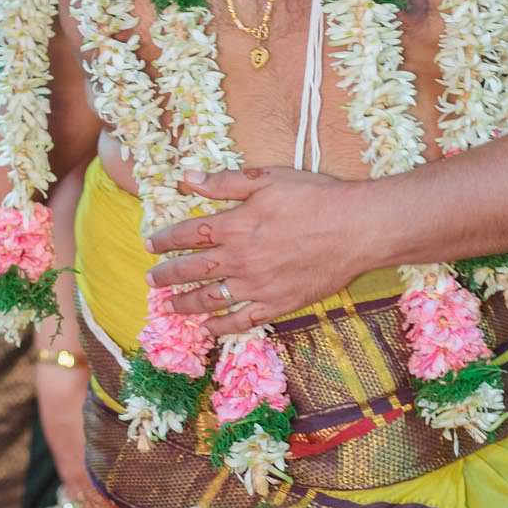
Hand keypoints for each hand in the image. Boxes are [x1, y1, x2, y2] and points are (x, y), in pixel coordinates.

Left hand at [144, 167, 359, 335]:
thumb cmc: (315, 197)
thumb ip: (225, 182)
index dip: (165, 239)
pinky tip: (208, 329)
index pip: (188, 234)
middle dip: (167, 275)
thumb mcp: (267, 178)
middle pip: (193, 270)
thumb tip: (188, 178)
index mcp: (235, 226)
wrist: (357, 229)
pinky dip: (221, 327)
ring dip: (185, 304)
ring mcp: (258, 286)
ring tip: (169, 307)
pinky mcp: (279, 303)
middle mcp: (240, 259)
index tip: (150, 244)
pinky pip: (242, 320)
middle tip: (151, 280)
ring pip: (211, 299)